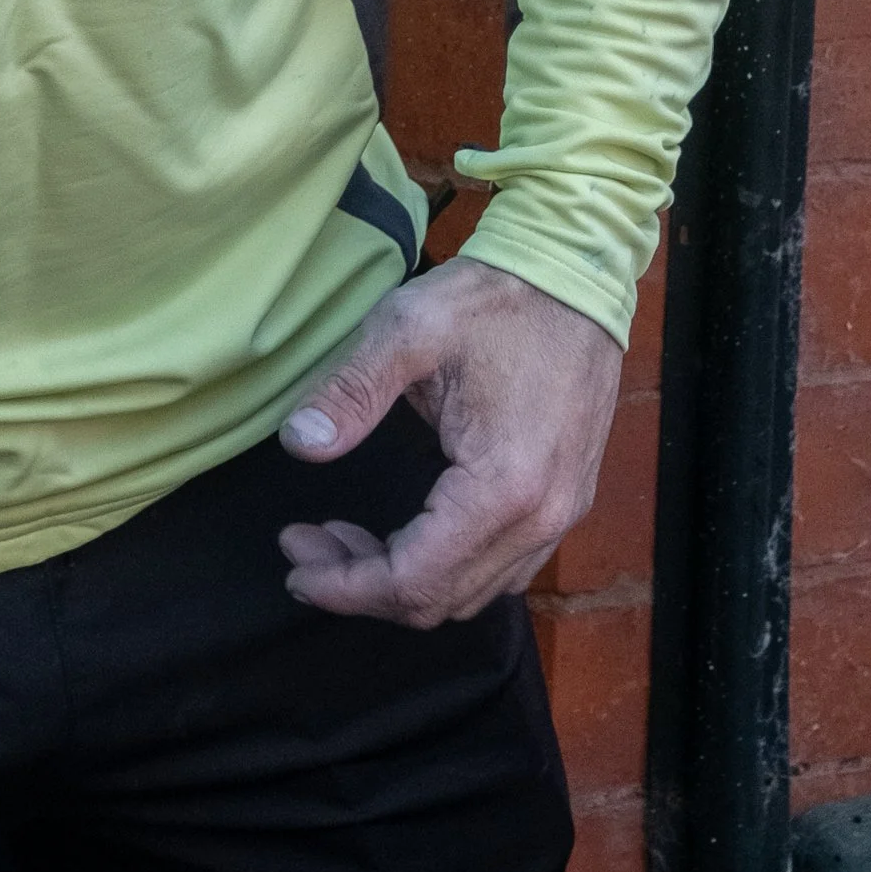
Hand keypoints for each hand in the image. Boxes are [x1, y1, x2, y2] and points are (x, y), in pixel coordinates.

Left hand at [276, 254, 622, 627]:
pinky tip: (406, 530)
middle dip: (362, 585)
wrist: (576, 272)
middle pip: (440, 600)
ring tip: (343, 536)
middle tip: (306, 543)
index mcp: (503, 485)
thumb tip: (298, 444)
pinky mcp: (566, 500)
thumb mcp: (408, 329)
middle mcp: (542, 518)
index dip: (346, 586)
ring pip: (473, 592)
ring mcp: (561, 513)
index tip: (294, 561)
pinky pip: (502, 567)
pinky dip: (444, 565)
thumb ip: (351, 391)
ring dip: (402, 579)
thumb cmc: (494, 298)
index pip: (414, 580)